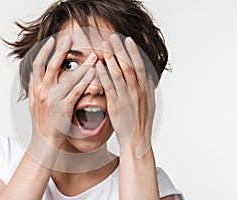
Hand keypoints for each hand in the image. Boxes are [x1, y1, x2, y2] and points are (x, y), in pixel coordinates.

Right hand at [28, 36, 96, 149]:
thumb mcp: (34, 102)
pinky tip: (93, 74)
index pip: (37, 64)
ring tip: (92, 56)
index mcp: (35, 89)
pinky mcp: (63, 110)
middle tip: (70, 38)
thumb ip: (36, 86)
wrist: (44, 142)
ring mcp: (52, 101)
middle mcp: (42, 92)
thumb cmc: (42, 123)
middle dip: (61, 51)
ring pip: (67, 78)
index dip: (45, 50)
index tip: (53, 40)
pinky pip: (76, 92)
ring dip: (81, 66)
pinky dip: (85, 82)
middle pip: (51, 66)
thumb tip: (36, 71)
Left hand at [96, 34, 155, 154]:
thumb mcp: (149, 105)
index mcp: (144, 90)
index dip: (133, 52)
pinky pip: (110, 88)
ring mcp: (127, 98)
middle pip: (128, 66)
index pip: (139, 66)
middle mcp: (137, 92)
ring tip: (103, 46)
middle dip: (120, 50)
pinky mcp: (117, 106)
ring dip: (111, 59)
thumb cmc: (141, 124)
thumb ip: (148, 89)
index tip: (127, 40)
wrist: (137, 142)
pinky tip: (98, 66)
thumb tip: (147, 76)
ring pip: (119, 74)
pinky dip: (104, 76)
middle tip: (112, 37)